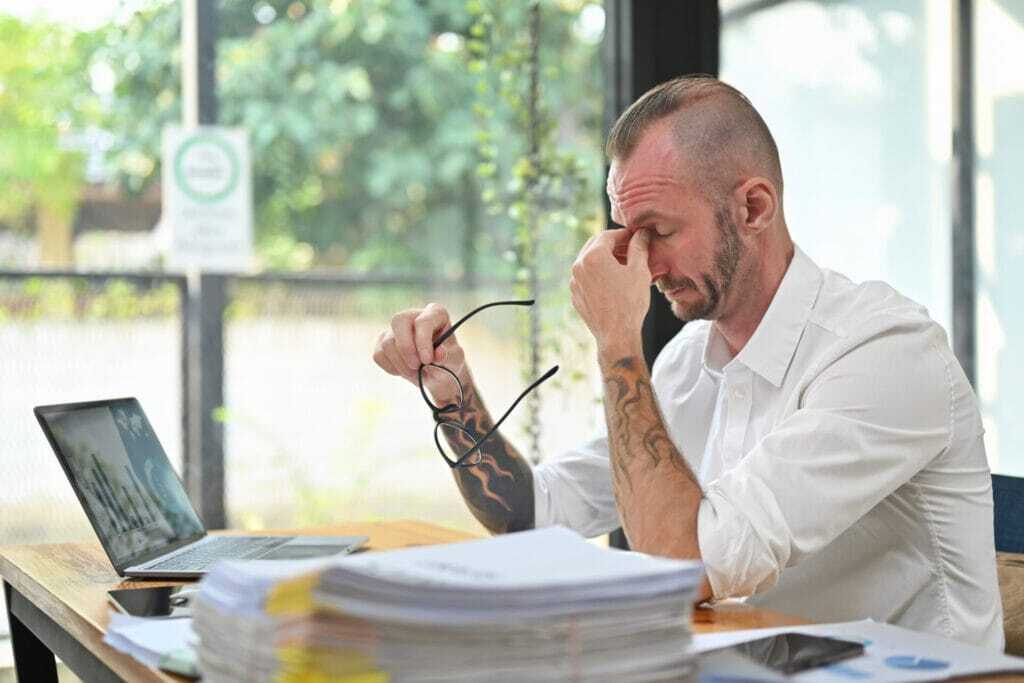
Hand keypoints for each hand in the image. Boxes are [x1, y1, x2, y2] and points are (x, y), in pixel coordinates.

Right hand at [373, 303, 468, 405]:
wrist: (437, 373)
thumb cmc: (448, 362)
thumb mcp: (454, 360)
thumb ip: (449, 356)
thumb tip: (438, 354)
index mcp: (435, 313)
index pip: (423, 321)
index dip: (423, 342)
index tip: (427, 361)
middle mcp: (413, 315)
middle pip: (398, 321)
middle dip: (406, 348)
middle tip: (417, 367)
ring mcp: (395, 328)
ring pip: (388, 343)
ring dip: (402, 365)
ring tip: (417, 373)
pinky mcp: (382, 341)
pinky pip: (379, 355)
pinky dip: (392, 368)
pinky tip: (405, 371)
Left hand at [570, 228, 650, 353]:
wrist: (616, 335)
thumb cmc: (630, 302)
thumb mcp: (639, 271)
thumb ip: (639, 247)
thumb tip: (642, 233)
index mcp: (593, 256)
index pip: (609, 235)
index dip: (625, 234)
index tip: (637, 237)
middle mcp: (578, 266)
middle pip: (596, 246)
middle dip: (614, 244)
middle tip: (631, 249)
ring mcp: (574, 282)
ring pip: (589, 261)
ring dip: (606, 259)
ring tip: (625, 265)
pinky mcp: (575, 295)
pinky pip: (586, 277)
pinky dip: (598, 274)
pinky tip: (614, 281)